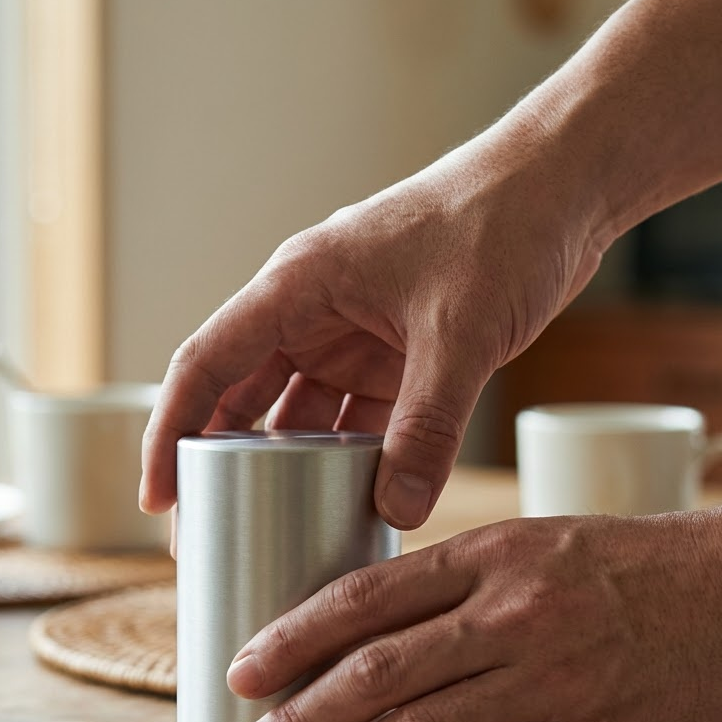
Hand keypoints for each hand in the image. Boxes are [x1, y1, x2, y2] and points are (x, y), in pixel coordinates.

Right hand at [140, 129, 604, 529]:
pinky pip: (354, 421)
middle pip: (240, 399)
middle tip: (212, 532)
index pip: (205, 365)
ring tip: (273, 528)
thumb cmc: (501, 226)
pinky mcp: (393, 357)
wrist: (563, 189)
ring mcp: (351, 337)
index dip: (170, 433)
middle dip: (221, 465)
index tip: (158, 499)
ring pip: (297, 416)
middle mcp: (311, 313)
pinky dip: (348, 461)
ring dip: (286, 469)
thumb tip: (395, 512)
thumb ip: (427, 425)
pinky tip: (348, 503)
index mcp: (297, 288)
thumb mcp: (461, 333)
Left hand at [227, 473, 721, 721]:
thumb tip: (371, 631)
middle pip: (375, 673)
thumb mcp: (540, 542)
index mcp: (493, 555)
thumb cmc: (639, 563)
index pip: (364, 597)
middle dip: (298, 714)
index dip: (292, 637)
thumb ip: (460, 583)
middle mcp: (512, 616)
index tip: (244, 668)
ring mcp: (549, 683)